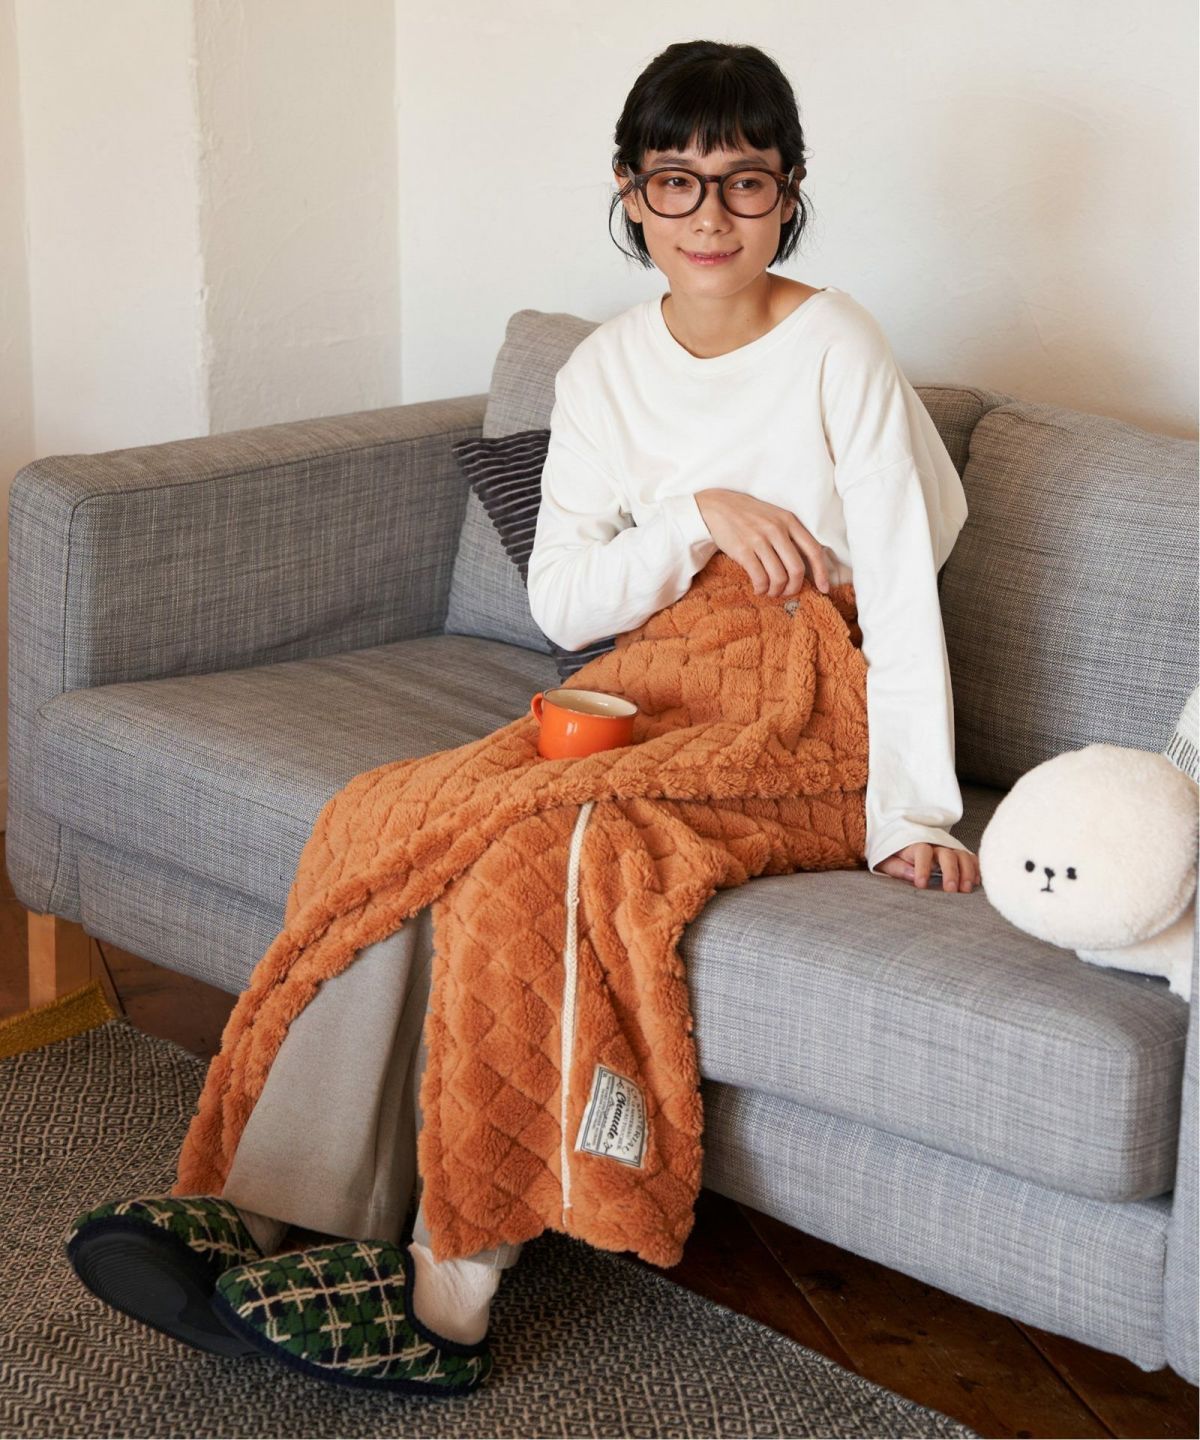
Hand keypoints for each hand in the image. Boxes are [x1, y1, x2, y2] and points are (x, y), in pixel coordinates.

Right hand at [694, 488, 831, 597]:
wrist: (717, 506)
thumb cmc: (749, 515)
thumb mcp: (775, 517)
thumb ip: (791, 535)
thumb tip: (806, 565)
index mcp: (789, 521)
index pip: (814, 550)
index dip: (822, 573)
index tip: (824, 589)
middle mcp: (777, 529)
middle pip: (797, 569)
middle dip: (794, 587)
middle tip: (786, 592)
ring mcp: (759, 540)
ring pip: (778, 577)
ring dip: (776, 590)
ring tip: (770, 591)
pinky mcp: (743, 550)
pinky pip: (759, 578)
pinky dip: (761, 588)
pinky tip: (758, 588)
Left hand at [876, 844, 978, 891]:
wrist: (904, 847)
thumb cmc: (895, 858)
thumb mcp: (888, 862)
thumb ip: (897, 867)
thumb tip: (910, 874)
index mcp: (916, 846)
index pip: (922, 852)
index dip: (922, 867)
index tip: (921, 884)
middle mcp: (936, 846)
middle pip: (947, 854)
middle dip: (950, 872)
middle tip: (951, 890)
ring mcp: (950, 850)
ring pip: (963, 856)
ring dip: (967, 871)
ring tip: (966, 889)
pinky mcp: (959, 856)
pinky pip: (971, 859)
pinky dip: (976, 869)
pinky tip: (976, 882)